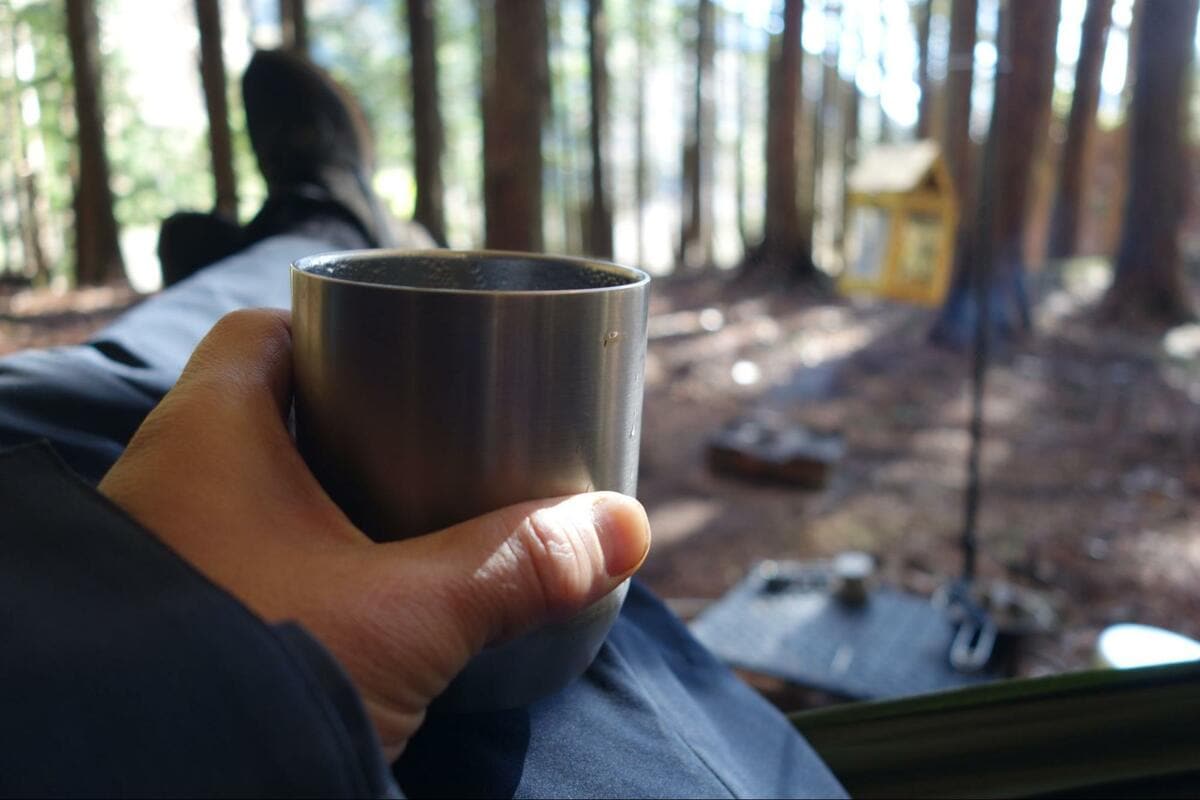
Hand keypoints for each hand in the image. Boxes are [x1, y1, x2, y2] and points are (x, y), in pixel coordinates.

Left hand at [99, 309, 650, 757]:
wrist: (140, 795)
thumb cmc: (253, 673)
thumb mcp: (407, 617)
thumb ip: (518, 566)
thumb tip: (625, 526)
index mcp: (204, 437)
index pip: (261, 335)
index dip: (330, 330)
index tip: (397, 350)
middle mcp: (165, 484)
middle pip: (265, 410)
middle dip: (345, 419)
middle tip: (425, 435)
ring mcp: (159, 554)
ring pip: (250, 491)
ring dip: (322, 497)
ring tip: (405, 514)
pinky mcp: (168, 619)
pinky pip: (238, 556)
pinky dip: (297, 560)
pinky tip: (355, 594)